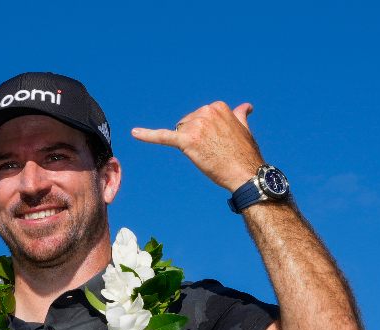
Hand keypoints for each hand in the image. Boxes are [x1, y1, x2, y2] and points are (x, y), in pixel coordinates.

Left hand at [132, 101, 262, 191]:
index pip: (198, 118)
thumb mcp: (244, 129)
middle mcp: (205, 112)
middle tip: (214, 151)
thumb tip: (245, 106)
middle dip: (195, 138)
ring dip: (188, 145)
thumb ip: (239, 116)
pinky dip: (147, 135)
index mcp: (217, 106)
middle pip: (186, 124)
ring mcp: (195, 126)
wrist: (246, 173)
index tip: (218, 143)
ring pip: (179, 133)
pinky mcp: (186, 141)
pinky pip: (163, 136)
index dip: (204, 133)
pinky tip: (134, 132)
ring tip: (208, 154)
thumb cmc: (244, 154)